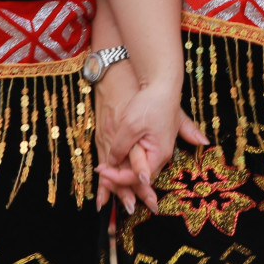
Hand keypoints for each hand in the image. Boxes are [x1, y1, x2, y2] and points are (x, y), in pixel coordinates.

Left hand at [95, 79, 206, 214]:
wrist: (162, 85)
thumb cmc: (149, 103)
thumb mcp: (130, 126)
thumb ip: (121, 149)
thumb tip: (113, 163)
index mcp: (159, 153)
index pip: (137, 177)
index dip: (117, 177)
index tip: (101, 169)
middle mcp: (163, 154)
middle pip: (141, 177)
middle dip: (120, 178)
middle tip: (101, 172)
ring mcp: (160, 148)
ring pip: (141, 169)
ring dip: (124, 171)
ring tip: (106, 169)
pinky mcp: (156, 141)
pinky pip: (143, 159)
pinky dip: (130, 163)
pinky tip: (117, 160)